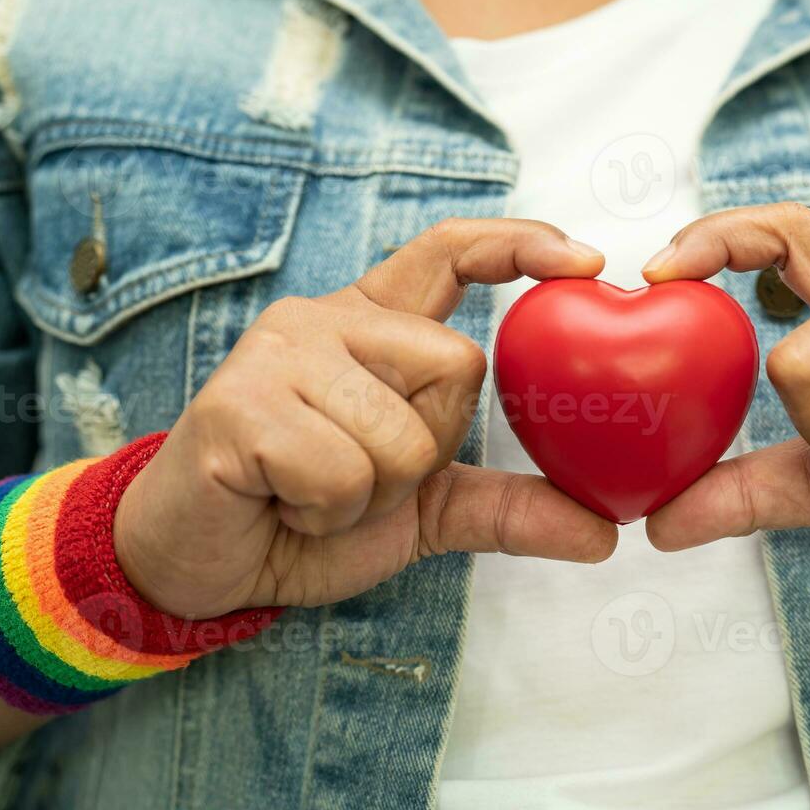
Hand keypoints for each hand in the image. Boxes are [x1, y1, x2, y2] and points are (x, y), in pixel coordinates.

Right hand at [115, 219, 618, 617]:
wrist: (204, 565)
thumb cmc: (308, 516)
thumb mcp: (424, 512)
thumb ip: (506, 508)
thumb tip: (605, 534)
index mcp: (374, 326)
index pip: (451, 252)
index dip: (520, 244)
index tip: (587, 261)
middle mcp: (327, 318)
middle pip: (457, 365)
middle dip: (429, 448)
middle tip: (362, 474)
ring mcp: (278, 353)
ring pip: (402, 431)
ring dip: (373, 492)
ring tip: (313, 491)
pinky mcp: (237, 404)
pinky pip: (340, 472)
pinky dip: (326, 511)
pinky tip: (283, 502)